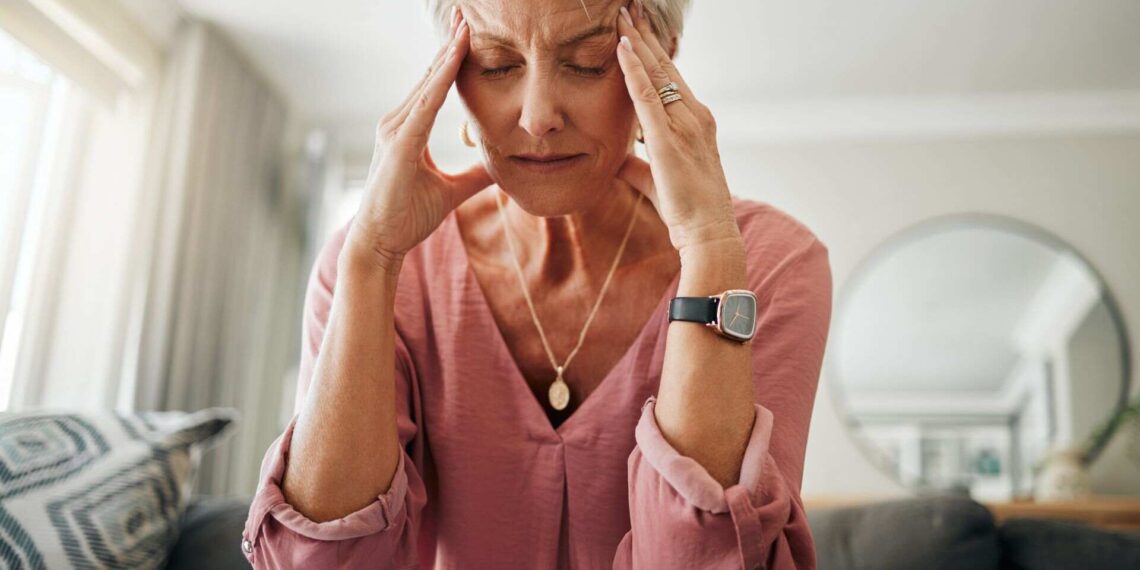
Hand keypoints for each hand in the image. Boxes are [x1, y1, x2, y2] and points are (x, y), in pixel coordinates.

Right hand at [344, 8, 491, 272]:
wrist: (381, 243)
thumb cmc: (408, 217)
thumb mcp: (452, 192)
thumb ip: (475, 176)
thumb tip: (502, 168)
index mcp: (409, 129)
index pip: (435, 86)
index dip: (452, 58)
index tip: (468, 32)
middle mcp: (397, 122)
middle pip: (430, 76)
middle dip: (449, 45)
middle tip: (467, 14)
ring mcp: (395, 131)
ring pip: (428, 85)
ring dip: (448, 55)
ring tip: (465, 27)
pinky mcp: (400, 145)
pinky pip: (425, 106)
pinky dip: (440, 82)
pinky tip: (454, 61)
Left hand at [613, 0, 739, 253]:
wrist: (708, 232)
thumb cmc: (688, 211)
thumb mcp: (657, 181)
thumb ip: (637, 167)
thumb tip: (615, 161)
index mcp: (696, 122)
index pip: (670, 78)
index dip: (652, 53)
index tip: (637, 29)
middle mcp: (695, 115)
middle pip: (666, 66)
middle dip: (646, 35)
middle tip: (630, 7)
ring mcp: (685, 124)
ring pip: (657, 72)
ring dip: (637, 41)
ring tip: (622, 14)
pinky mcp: (668, 138)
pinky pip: (647, 95)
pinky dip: (633, 69)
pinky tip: (621, 48)